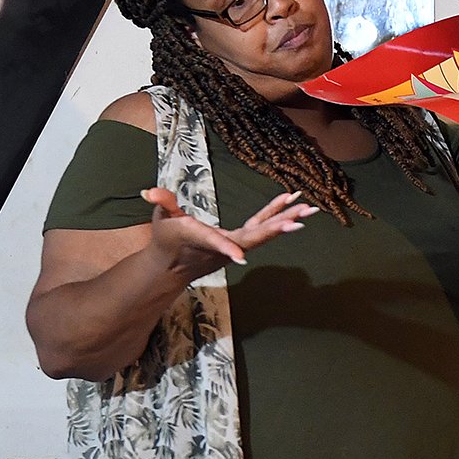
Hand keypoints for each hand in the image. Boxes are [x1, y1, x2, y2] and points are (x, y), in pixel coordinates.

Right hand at [142, 186, 317, 280]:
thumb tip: (150, 191)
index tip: (241, 257)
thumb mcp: (161, 220)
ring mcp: (236, 245)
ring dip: (286, 218)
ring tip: (309, 208)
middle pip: (254, 237)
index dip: (226, 248)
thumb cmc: (166, 241)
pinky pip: (261, 225)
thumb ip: (161, 203)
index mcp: (203, 240)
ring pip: (264, 232)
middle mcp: (225, 245)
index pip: (216, 243)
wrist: (173, 267)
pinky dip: (275, 212)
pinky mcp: (240, 240)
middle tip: (301, 219)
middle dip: (277, 227)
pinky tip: (289, 199)